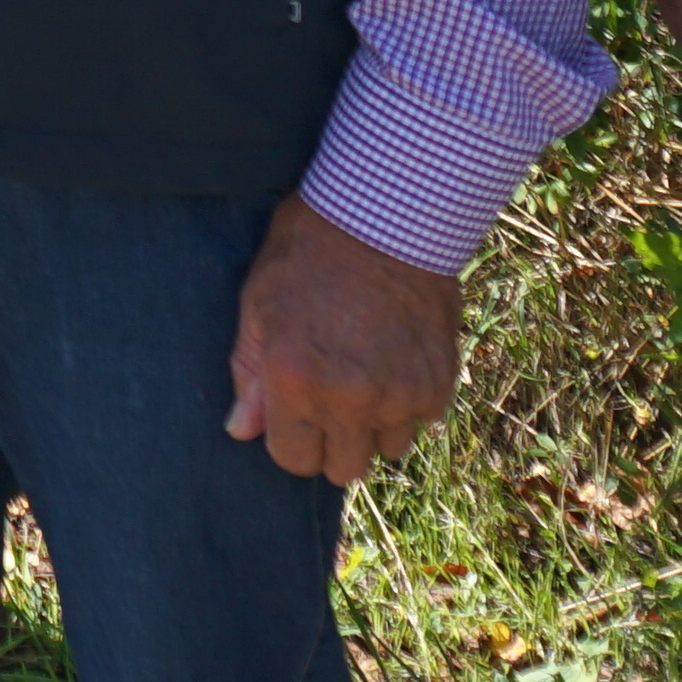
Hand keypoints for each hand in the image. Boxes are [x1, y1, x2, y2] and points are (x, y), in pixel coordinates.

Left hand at [226, 195, 464, 484]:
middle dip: (334, 440)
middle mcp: (349, 400)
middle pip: (343, 468)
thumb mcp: (259, 302)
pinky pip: (424, 419)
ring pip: (388, 449)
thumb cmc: (310, 249)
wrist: (388, 213)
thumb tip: (241, 431)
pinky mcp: (439, 383)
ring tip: (369, 372)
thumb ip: (250, 374)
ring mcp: (400, 395)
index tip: (297, 412)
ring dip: (377, 424)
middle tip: (333, 396)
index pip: (293, 460)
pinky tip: (399, 357)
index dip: (291, 438)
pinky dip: (412, 400)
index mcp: (296, 381)